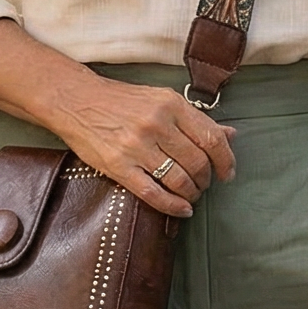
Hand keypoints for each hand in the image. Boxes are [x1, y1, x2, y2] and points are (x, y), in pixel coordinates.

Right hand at [50, 77, 236, 219]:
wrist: (77, 101)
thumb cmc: (122, 101)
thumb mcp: (162, 99)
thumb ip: (195, 119)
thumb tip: (230, 135)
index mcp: (171, 104)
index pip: (212, 138)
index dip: (226, 161)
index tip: (227, 173)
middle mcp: (157, 124)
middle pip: (198, 163)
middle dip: (206, 180)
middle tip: (203, 185)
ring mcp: (137, 146)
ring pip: (179, 180)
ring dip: (191, 194)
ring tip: (190, 195)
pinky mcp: (119, 166)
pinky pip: (153, 193)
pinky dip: (173, 206)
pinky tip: (181, 209)